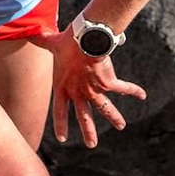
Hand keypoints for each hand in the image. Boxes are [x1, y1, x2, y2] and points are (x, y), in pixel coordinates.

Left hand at [50, 29, 146, 148]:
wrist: (86, 39)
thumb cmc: (68, 42)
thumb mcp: (52, 42)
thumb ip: (42, 40)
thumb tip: (31, 31)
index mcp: (63, 87)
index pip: (60, 111)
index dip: (61, 125)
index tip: (63, 138)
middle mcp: (78, 92)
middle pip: (84, 117)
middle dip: (89, 132)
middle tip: (92, 144)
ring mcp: (94, 90)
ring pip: (105, 109)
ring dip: (114, 118)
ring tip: (121, 126)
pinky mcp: (108, 83)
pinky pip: (123, 89)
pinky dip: (134, 91)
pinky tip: (143, 95)